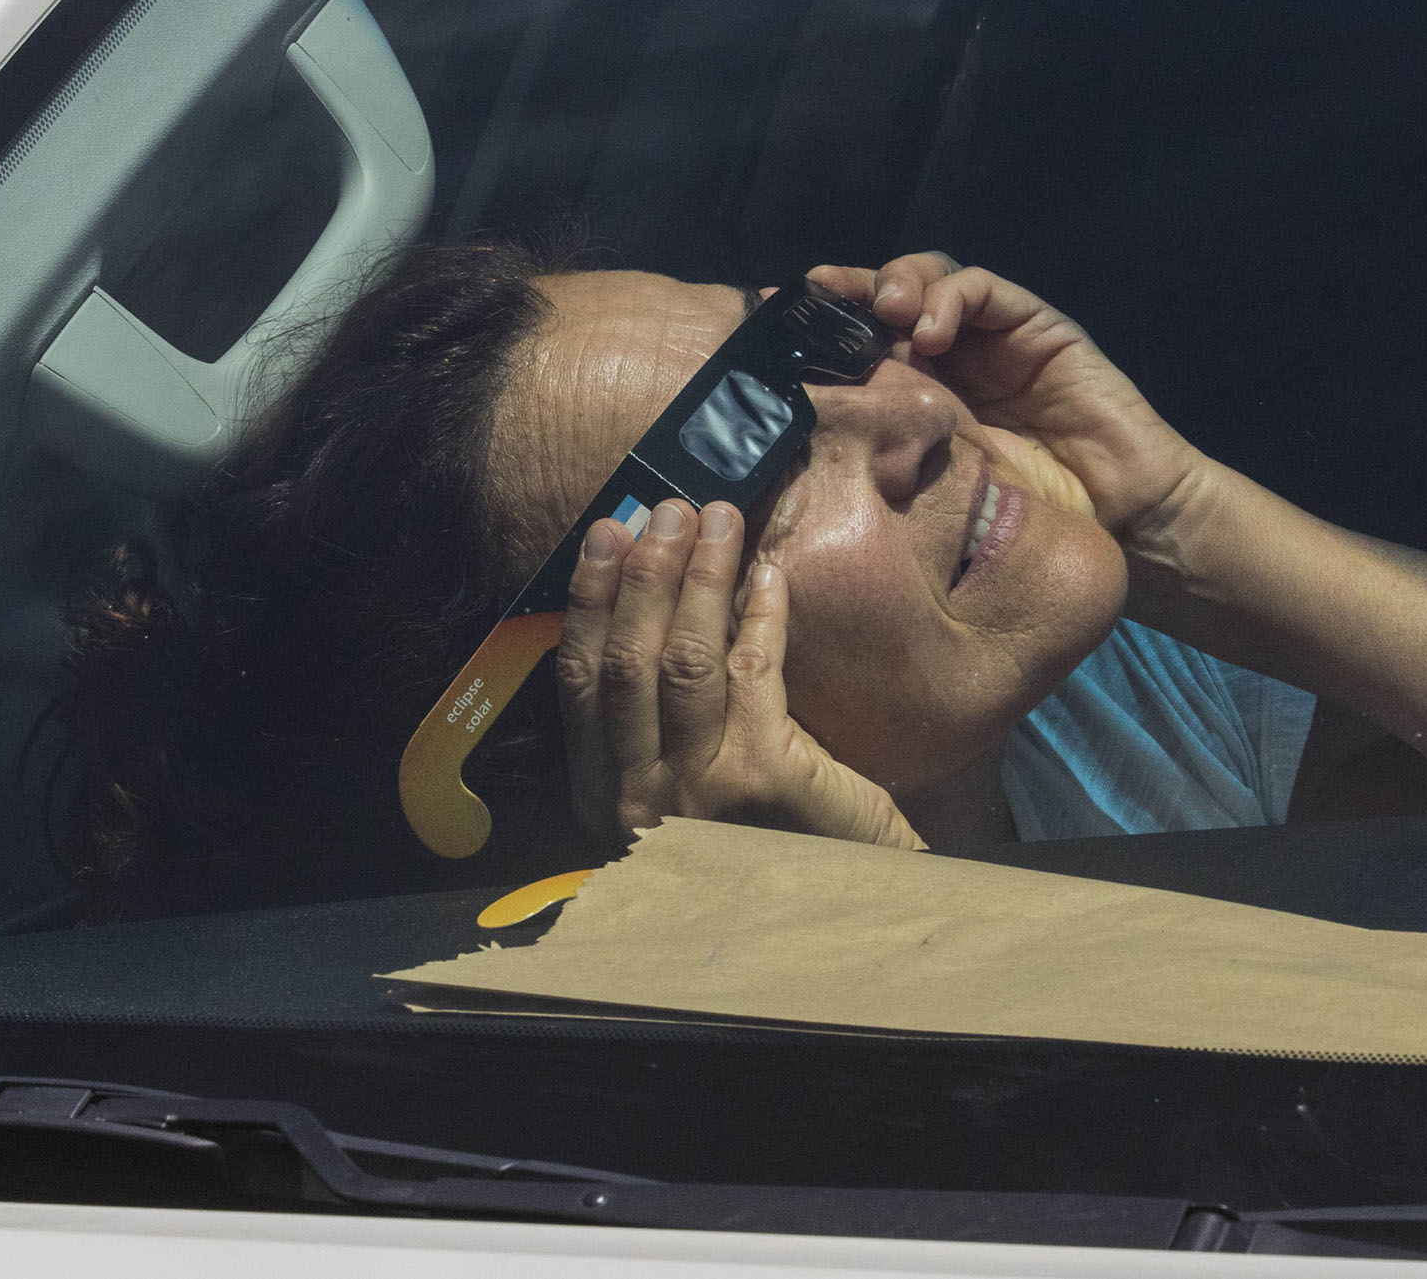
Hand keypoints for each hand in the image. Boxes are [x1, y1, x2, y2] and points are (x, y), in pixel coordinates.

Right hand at [551, 498, 923, 849]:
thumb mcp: (689, 795)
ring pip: (683, 660)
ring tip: (714, 519)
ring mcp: (700, 791)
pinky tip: (768, 573)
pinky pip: (754, 670)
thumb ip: (660, 726)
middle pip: (626, 663)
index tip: (606, 537)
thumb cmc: (768, 849)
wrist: (846, 917)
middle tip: (663, 509)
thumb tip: (655, 608)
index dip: (590, 601)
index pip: (580, 684)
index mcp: (609, 800)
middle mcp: (640, 800)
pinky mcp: (764, 778)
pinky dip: (760, 613)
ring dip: (697, 578)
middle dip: (642, 575)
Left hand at [807, 253, 1205, 545]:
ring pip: (929, 280)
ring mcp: (988, 335)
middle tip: (818, 294)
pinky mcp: (1032, 323)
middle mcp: (946, 357)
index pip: (853, 340)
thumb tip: (794, 436)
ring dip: (898, 282)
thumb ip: (881, 450)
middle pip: (884, 299)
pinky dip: (949, 296)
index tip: (772, 321)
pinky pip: (981, 289)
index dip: (814, 325)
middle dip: (848, 290)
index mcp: (910, 394)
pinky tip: (932, 329)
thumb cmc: (1017, 516)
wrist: (1115, 517)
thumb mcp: (927, 484)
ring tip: (886, 310)